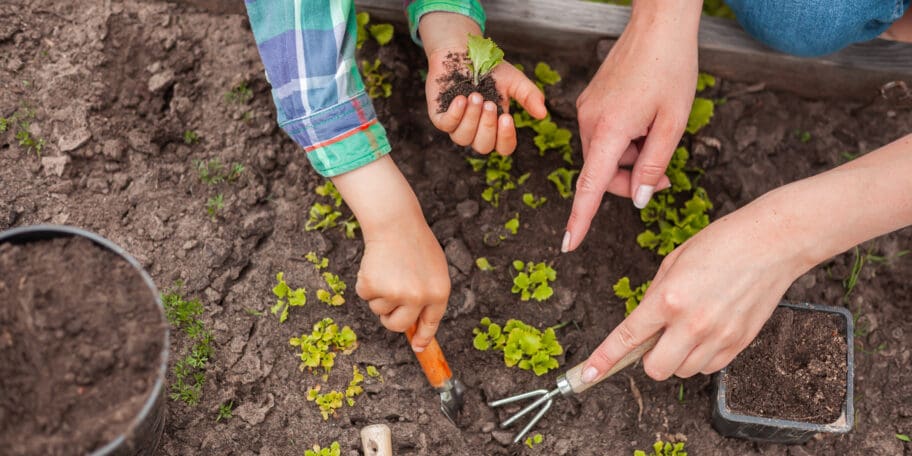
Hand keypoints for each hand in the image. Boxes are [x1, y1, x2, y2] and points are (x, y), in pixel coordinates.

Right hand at [332, 155, 450, 351]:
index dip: (423, 337)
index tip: (418, 348)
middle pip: (398, 325)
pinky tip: (375, 265)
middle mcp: (419, 297)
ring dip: (379, 294)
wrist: (395, 222)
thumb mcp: (434, 269)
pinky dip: (366, 283)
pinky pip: (365, 296)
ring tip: (387, 269)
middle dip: (390, 319)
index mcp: (439, 292)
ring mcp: (396, 293)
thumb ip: (428, 295)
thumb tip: (416, 325)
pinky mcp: (374, 286)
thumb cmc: (415, 243)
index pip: (430, 323)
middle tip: (389, 301)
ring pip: (379, 309)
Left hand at [419, 12, 546, 154]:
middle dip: (487, 126)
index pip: (503, 147)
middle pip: (483, 146)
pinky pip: (445, 125)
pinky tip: (461, 98)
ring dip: (471, 118)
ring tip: (474, 96)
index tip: (506, 117)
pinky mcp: (440, 116)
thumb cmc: (490, 69)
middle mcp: (476, 129)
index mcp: (496, 125)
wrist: (465, 51)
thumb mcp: (514, 81)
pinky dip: (455, 114)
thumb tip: (542, 114)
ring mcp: (457, 124)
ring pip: (462, 139)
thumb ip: (529, 96)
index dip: (506, 139)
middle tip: (489, 103)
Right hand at [563, 1, 700, 251]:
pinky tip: (645, 119)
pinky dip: (623, 141)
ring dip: (629, 158)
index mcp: (610, 129)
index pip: (590, 186)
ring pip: (604, 155)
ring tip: (657, 132)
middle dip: (629, 180)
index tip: (568, 244)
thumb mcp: (673, 123)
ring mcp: (586, 110)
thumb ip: (654, 165)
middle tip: (664, 174)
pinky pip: (603, 136)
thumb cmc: (671, 69)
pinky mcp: (590, 102)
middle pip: (602, 173)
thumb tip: (638, 199)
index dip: (581, 219)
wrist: (657, 25)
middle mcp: (589, 121)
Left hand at [579, 193, 810, 382]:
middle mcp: (692, 323)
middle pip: (656, 370)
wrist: (772, 242)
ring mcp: (718, 337)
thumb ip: (655, 297)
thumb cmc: (722, 244)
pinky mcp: (740, 344)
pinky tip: (709, 331)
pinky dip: (702, 357)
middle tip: (659, 337)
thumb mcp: (674, 262)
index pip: (627, 338)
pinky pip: (710, 368)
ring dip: (678, 357)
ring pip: (683, 371)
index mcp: (668, 298)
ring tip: (690, 327)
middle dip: (650, 359)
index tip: (587, 374)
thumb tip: (644, 326)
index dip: (604, 359)